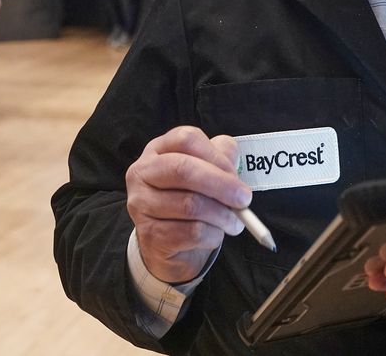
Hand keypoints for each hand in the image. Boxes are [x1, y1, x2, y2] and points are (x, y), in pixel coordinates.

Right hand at [126, 126, 249, 283]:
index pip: (186, 139)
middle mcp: (142, 173)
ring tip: (234, 222)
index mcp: (157, 150)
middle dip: (221, 185)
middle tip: (244, 199)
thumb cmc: (190, 201)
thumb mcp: (206, 174)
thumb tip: (231, 159)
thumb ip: (220, 159)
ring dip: (222, 215)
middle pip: (183, 169)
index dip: (216, 156)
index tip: (235, 174)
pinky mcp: (150, 235)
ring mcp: (141, 205)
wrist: (170, 247)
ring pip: (190, 205)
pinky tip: (214, 235)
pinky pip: (191, 232)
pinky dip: (213, 235)